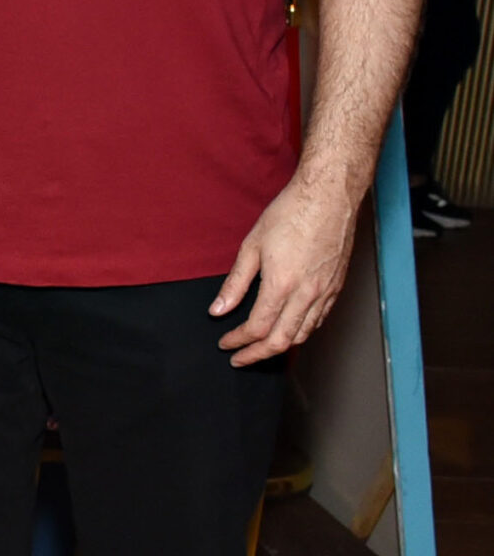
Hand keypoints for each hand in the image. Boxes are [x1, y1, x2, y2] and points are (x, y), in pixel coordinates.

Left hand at [212, 174, 358, 364]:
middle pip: (282, 341)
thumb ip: (235, 283)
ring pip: (304, 334)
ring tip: (260, 347)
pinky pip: (319, 320)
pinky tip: (289, 329)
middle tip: (239, 358)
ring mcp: (326, 292)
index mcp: (282, 285)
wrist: (330, 197)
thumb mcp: (251, 246)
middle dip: (257, 354)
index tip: (225, 343)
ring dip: (280, 346)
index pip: (258, 328)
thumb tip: (218, 309)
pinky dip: (301, 331)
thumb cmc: (291, 214)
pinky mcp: (337, 286)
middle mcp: (307, 294)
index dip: (238, 341)